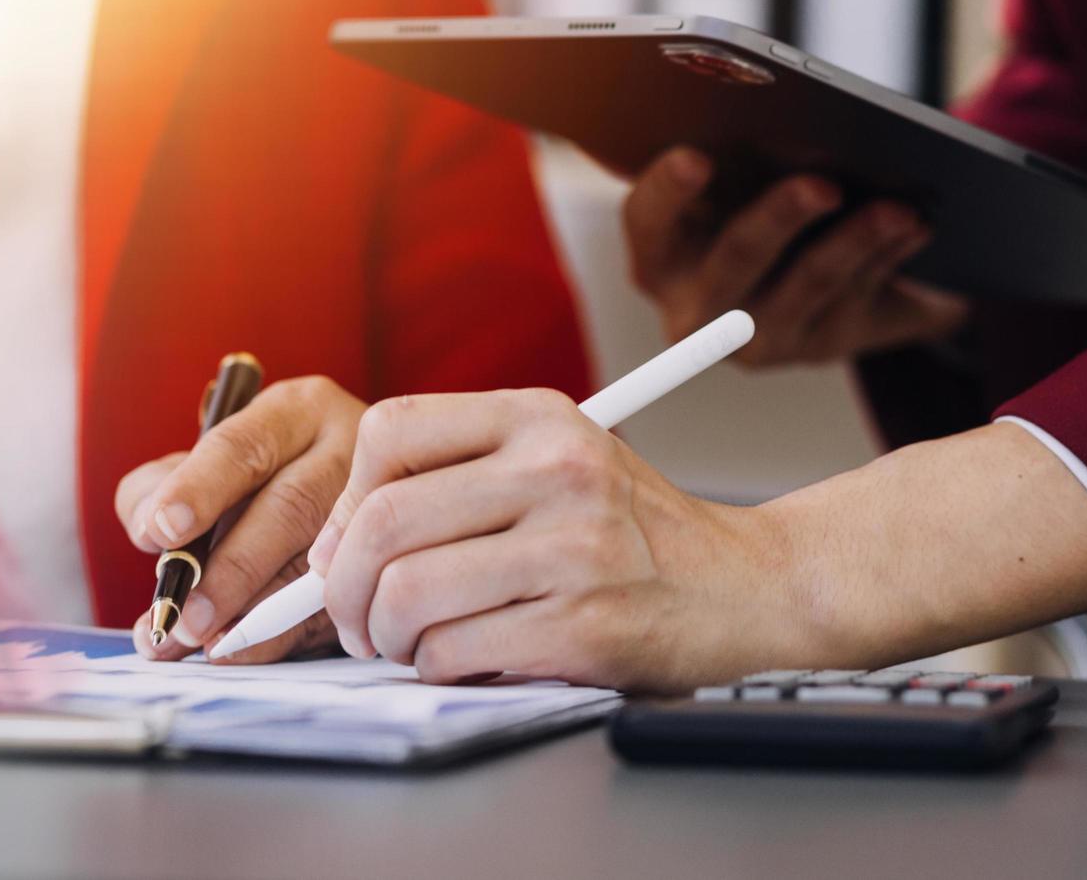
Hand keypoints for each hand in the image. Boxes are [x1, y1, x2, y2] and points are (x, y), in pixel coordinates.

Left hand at [113, 376, 360, 662]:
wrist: (345, 502)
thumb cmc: (259, 482)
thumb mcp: (210, 465)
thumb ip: (163, 487)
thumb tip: (148, 533)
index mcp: (299, 412)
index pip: (244, 444)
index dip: (199, 488)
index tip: (160, 530)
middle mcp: (349, 450)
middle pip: (288, 508)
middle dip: (228, 568)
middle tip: (179, 613)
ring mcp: (377, 510)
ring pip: (316, 563)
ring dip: (249, 611)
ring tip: (197, 641)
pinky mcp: (384, 567)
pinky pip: (332, 606)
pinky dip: (278, 635)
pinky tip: (237, 649)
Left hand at [303, 388, 811, 689]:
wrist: (753, 586)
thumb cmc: (633, 534)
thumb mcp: (558, 464)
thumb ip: (458, 480)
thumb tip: (333, 545)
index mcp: (539, 417)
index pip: (390, 433)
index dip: (345, 501)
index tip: (345, 548)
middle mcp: (557, 470)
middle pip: (383, 523)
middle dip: (346, 589)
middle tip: (356, 620)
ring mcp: (574, 548)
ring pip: (408, 594)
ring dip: (388, 637)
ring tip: (409, 644)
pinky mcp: (584, 625)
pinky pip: (454, 652)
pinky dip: (436, 668)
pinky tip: (463, 661)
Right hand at [621, 147, 965, 366]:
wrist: (807, 289)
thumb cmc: (758, 218)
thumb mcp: (733, 196)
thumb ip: (737, 158)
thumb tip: (781, 106)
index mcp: (660, 257)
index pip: (646, 221)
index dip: (666, 191)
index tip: (697, 156)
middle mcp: (695, 310)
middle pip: (734, 259)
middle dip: (780, 219)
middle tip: (823, 184)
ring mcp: (755, 339)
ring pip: (806, 286)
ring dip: (856, 242)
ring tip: (899, 209)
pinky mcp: (814, 348)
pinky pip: (854, 300)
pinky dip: (888, 258)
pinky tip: (916, 228)